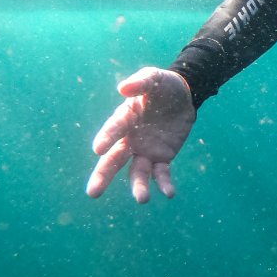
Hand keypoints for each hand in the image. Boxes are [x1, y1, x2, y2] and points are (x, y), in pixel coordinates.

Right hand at [86, 67, 195, 202]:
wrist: (184, 96)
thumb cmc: (163, 86)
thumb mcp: (154, 78)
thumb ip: (141, 82)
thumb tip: (123, 88)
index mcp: (124, 119)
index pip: (113, 130)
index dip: (106, 137)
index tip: (98, 149)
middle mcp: (130, 139)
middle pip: (113, 160)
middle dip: (103, 176)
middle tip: (93, 193)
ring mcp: (145, 150)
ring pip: (137, 172)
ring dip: (138, 186)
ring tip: (143, 199)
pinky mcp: (162, 158)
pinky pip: (161, 173)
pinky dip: (164, 183)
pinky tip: (169, 193)